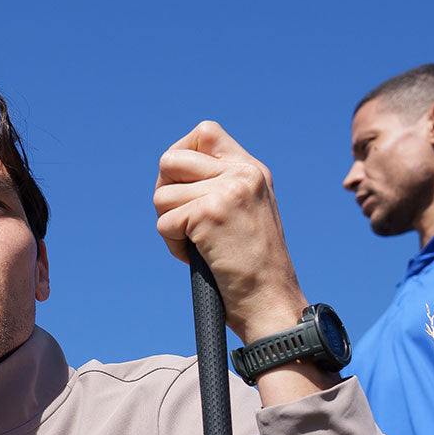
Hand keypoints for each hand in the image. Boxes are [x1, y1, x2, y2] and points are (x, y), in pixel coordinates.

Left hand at [154, 121, 305, 345]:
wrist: (270, 302)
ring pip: (162, 195)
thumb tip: (169, 175)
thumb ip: (219, 187)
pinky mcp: (210, 214)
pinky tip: (197, 258)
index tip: (182, 189)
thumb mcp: (245, 214)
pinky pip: (164, 223)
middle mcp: (242, 173)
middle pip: (171, 160)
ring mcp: (227, 191)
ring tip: (196, 246)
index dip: (181, 158)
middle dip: (165, 194)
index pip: (204, 133)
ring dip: (169, 226)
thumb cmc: (253, 271)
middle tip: (181, 223)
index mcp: (252, 170)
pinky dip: (173, 247)